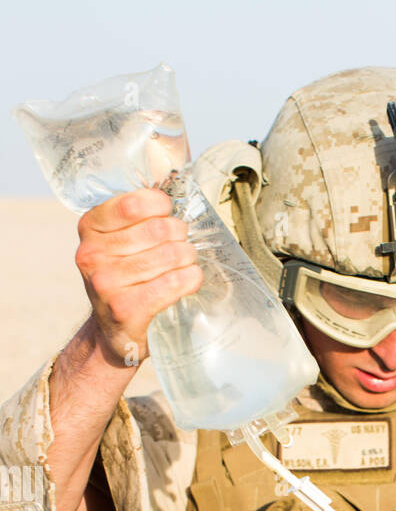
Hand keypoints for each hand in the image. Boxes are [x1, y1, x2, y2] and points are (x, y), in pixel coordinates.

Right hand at [74, 188, 202, 366]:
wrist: (114, 332)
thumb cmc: (125, 278)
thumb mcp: (119, 241)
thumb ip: (138, 215)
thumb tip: (176, 177)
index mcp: (90, 227)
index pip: (134, 203)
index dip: (161, 206)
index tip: (167, 214)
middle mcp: (92, 254)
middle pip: (159, 230)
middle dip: (180, 236)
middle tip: (182, 245)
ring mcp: (106, 283)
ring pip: (170, 256)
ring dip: (188, 259)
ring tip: (187, 263)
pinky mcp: (125, 309)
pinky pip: (173, 283)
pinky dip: (190, 279)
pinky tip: (191, 279)